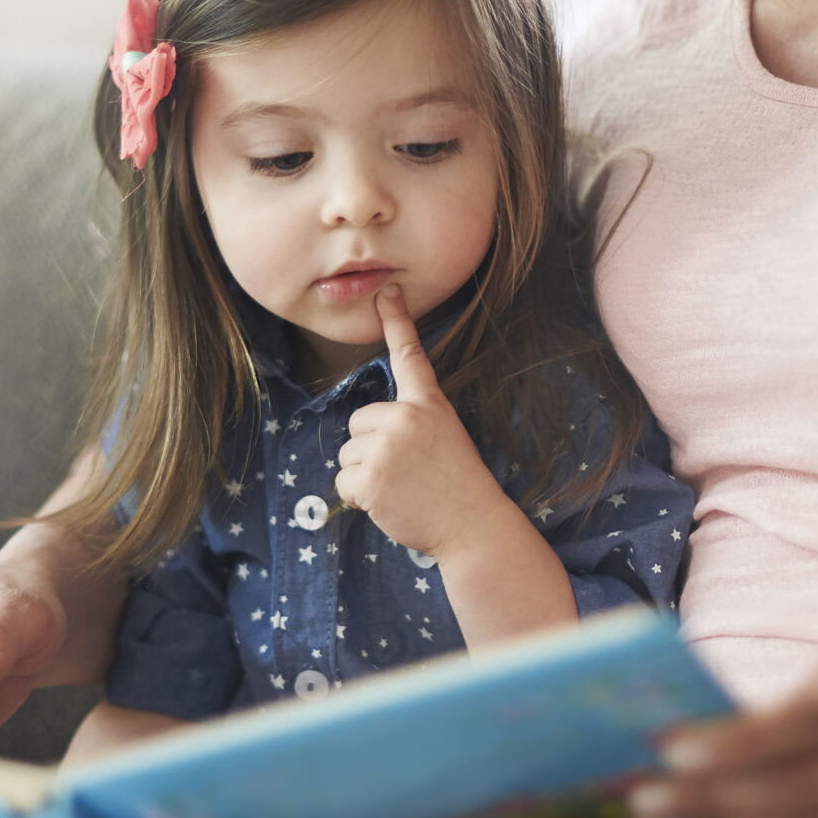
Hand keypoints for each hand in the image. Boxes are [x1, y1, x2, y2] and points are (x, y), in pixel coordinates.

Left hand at [335, 286, 517, 560]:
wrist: (472, 526)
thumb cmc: (457, 487)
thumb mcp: (444, 439)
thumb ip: (409, 426)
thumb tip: (368, 435)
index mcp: (428, 405)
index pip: (410, 356)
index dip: (398, 321)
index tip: (388, 291)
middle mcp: (406, 418)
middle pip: (358, 423)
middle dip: (370, 449)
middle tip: (404, 473)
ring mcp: (386, 446)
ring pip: (348, 455)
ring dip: (364, 476)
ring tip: (400, 489)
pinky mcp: (371, 476)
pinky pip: (344, 483)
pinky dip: (359, 499)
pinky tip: (388, 503)